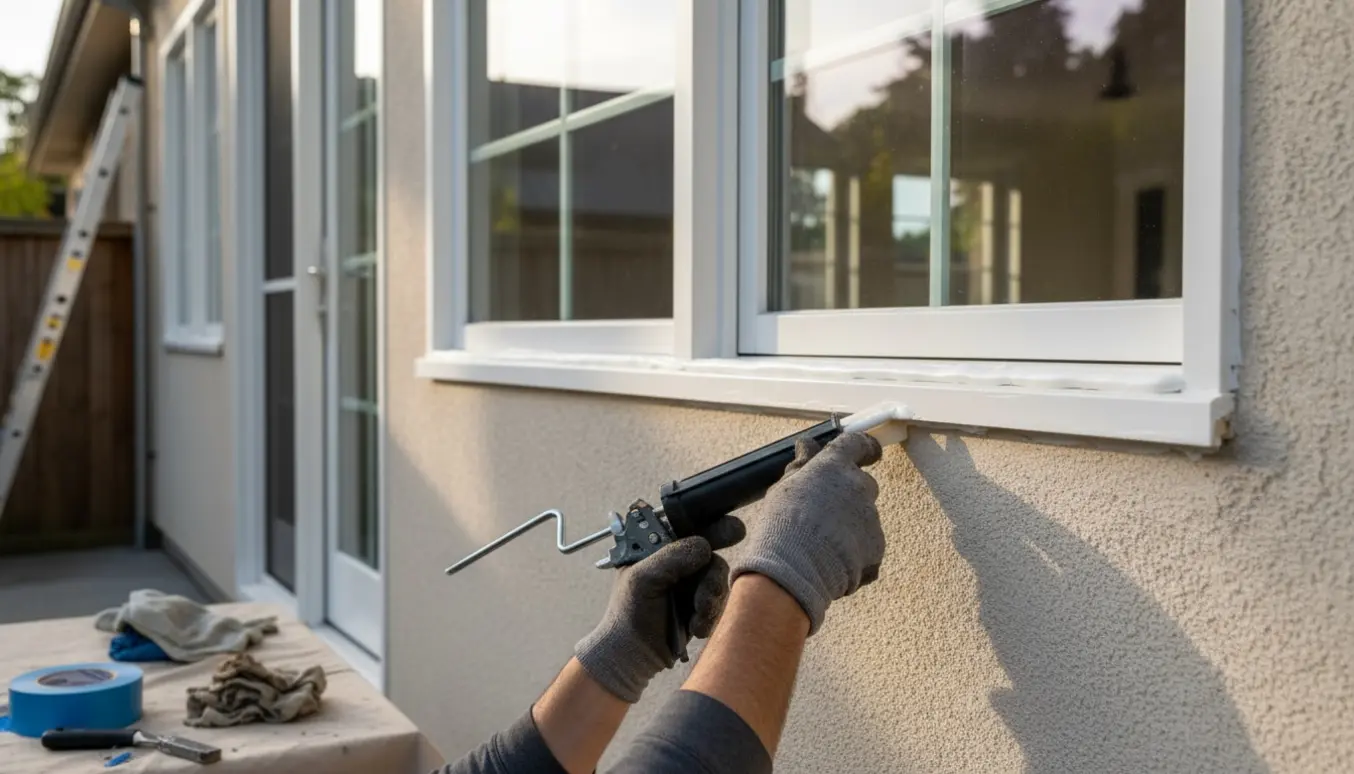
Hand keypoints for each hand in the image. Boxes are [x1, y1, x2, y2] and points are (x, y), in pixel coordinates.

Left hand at [574, 517, 744, 702]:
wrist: (634, 656)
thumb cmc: (628, 613)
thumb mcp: (643, 579)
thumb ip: (671, 558)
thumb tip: (704, 546)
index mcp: (658, 545)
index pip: (688, 524)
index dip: (711, 523)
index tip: (730, 530)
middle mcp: (677, 559)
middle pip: (711, 549)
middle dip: (714, 569)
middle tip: (717, 580)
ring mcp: (691, 581)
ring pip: (718, 576)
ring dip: (710, 597)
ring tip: (695, 615)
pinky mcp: (701, 603)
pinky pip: (719, 600)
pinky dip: (709, 614)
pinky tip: (694, 626)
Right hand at [730, 431, 884, 634]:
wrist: (795, 569)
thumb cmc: (782, 525)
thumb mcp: (784, 488)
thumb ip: (801, 465)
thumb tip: (806, 446)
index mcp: (834, 466)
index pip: (857, 444)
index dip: (864, 447)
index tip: (867, 452)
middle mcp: (859, 486)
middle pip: (863, 483)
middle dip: (849, 495)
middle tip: (824, 513)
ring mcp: (871, 517)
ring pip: (865, 516)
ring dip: (850, 525)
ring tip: (821, 544)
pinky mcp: (877, 546)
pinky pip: (869, 544)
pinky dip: (856, 552)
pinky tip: (832, 561)